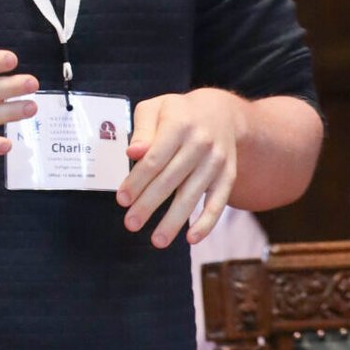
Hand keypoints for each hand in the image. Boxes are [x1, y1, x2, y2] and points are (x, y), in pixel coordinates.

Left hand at [116, 88, 245, 248]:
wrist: (221, 113)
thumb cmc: (178, 113)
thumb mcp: (156, 109)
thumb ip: (142, 130)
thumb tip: (132, 153)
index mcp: (179, 124)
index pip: (155, 159)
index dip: (137, 181)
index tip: (122, 200)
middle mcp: (201, 143)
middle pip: (171, 180)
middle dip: (149, 204)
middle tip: (131, 224)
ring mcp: (216, 161)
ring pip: (193, 195)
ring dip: (174, 221)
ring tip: (157, 241)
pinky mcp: (228, 175)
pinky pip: (218, 202)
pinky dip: (207, 222)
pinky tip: (192, 238)